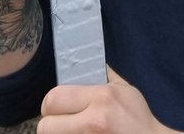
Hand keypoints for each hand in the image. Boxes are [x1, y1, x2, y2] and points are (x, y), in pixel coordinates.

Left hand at [37, 68, 183, 133]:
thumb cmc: (139, 117)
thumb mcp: (126, 89)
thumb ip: (104, 75)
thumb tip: (87, 57)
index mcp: (102, 97)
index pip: (53, 98)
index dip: (51, 104)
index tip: (58, 108)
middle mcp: (93, 121)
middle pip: (45, 126)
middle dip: (51, 125)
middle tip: (62, 124)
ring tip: (72, 131)